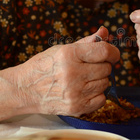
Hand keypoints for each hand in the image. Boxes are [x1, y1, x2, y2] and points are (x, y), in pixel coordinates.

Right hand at [1, 27, 119, 119]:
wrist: (25, 89)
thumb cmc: (45, 66)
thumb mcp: (63, 49)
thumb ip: (87, 41)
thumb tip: (105, 32)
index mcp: (69, 55)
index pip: (104, 51)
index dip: (113, 52)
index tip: (113, 54)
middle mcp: (72, 74)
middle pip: (106, 68)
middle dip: (102, 66)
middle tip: (89, 67)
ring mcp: (75, 93)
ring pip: (105, 83)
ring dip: (99, 80)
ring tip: (83, 78)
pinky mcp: (76, 107)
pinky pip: (102, 99)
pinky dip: (96, 94)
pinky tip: (84, 90)